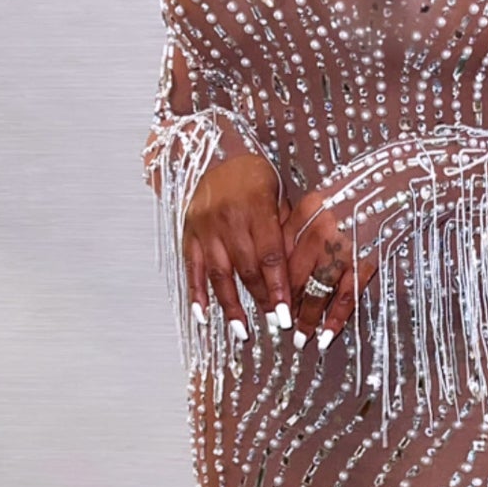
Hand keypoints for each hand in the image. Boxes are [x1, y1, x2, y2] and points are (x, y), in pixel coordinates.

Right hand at [183, 151, 293, 332]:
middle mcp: (229, 219)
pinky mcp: (188, 234)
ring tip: (243, 331)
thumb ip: (286, 230)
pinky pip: (192, 269)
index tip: (288, 313)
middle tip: (275, 324)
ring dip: (231, 306)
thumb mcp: (279, 194)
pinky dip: (196, 294)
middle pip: (247, 268)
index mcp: (256, 207)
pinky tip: (203, 316)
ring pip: (219, 274)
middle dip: (262, 299)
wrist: (214, 155)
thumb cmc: (254, 177)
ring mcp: (205, 228)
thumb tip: (299, 272)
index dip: (278, 287)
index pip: (270, 255)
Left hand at [283, 188, 378, 347]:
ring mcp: (343, 249)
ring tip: (301, 337)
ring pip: (317, 292)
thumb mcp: (323, 198)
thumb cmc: (361, 188)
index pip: (279, 254)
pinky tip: (327, 334)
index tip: (267, 300)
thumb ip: (302, 224)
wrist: (401, 180)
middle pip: (294, 277)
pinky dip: (336, 318)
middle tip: (280, 324)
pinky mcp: (366, 261)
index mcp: (306, 212)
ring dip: (307, 318)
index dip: (271, 282)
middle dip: (285, 305)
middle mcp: (320, 231)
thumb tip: (284, 259)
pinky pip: (347, 296)